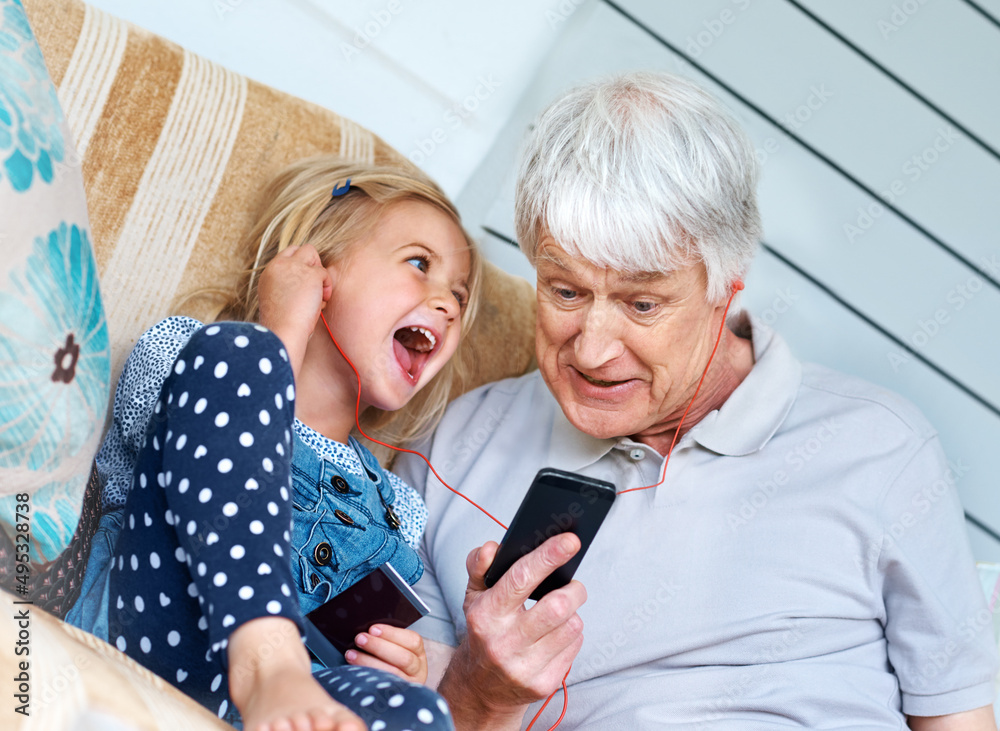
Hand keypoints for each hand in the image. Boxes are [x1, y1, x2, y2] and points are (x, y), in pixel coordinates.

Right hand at [257, 244, 333, 377]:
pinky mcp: (310, 274)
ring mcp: (294, 267)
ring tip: (319, 297)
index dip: (301, 265)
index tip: (306, 282)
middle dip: (312, 265)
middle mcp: (279, 266)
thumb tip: (309, 286)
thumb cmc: (282, 326)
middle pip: (302, 249)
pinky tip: (321, 303)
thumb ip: (289, 287)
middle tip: (315, 287)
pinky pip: (324, 273)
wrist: (282, 333)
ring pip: (313, 254)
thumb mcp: (279, 300)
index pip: (287, 254)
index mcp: (269, 273)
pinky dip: (327, 287)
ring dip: (319, 274)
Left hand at [345, 624, 427, 683]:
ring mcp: (408, 686)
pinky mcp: (395, 697)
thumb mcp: (395, 649)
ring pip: (392, 673)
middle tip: (360, 639)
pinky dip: (367, 676)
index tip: (373, 628)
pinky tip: (354, 671)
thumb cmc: (390, 662)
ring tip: (351, 654)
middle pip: (403, 658)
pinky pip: (382, 687)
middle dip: (379, 646)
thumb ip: (387, 640)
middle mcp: (418, 671)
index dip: (392, 633)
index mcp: (419, 654)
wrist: (391, 691)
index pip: (413, 641)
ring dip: (369, 661)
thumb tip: (369, 630)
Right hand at [439, 535, 585, 728]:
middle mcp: (504, 642)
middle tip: (572, 586)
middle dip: (574, 590)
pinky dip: (571, 636)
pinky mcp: (543, 684)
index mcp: (486, 615)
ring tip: (559, 614)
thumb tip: (491, 548)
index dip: (548, 556)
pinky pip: (574, 647)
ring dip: (573, 614)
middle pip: (558, 606)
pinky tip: (555, 637)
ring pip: (572, 626)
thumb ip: (479, 566)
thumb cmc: (483, 632)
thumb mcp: (474, 597)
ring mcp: (524, 667)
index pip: (521, 579)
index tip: (570, 541)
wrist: (480, 688)